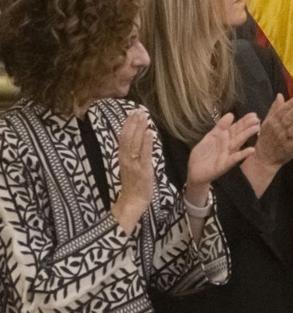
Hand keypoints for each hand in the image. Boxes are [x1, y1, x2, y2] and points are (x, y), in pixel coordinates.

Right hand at [112, 109, 154, 231]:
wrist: (132, 203)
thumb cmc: (134, 186)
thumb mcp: (132, 167)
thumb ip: (134, 154)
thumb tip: (138, 140)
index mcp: (123, 158)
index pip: (123, 138)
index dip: (127, 125)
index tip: (132, 113)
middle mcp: (126, 160)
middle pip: (127, 138)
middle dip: (132, 123)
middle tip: (138, 110)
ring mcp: (134, 165)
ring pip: (133, 143)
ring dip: (138, 129)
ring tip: (143, 117)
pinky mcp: (142, 171)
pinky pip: (143, 155)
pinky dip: (146, 143)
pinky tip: (149, 133)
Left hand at [187, 112, 258, 188]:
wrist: (195, 171)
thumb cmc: (203, 155)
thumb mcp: (210, 137)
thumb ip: (219, 127)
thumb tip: (230, 114)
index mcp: (224, 138)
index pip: (236, 128)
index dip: (244, 121)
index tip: (253, 114)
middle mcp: (228, 146)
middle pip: (238, 134)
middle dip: (247, 126)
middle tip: (257, 119)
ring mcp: (227, 155)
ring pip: (238, 143)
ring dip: (247, 136)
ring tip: (256, 129)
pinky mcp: (224, 165)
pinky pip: (234, 158)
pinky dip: (242, 154)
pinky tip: (251, 150)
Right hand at [253, 94, 292, 166]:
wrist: (264, 158)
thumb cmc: (266, 139)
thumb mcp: (267, 123)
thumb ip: (274, 109)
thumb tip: (280, 95)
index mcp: (272, 123)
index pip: (281, 111)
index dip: (289, 105)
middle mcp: (277, 131)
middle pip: (286, 119)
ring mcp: (284, 140)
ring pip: (292, 130)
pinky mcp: (290, 149)